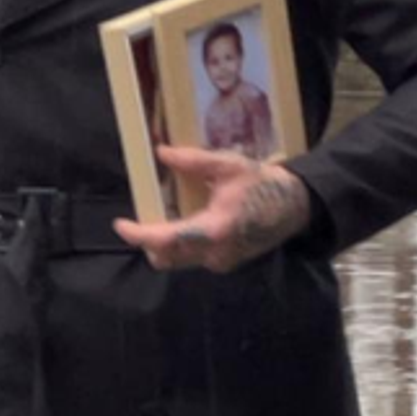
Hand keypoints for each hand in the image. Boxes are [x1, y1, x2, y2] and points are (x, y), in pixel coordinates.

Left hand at [117, 150, 315, 273]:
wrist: (295, 206)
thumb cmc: (263, 184)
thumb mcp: (229, 166)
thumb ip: (193, 161)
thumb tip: (161, 153)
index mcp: (215, 228)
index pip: (167, 240)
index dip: (139, 235)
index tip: (121, 225)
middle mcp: (216, 253)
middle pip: (167, 258)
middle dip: (148, 243)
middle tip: (139, 222)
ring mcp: (222, 262)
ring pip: (179, 261)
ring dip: (165, 245)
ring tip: (162, 220)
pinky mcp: (227, 263)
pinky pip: (194, 259)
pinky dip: (182, 246)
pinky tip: (186, 224)